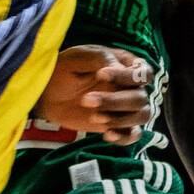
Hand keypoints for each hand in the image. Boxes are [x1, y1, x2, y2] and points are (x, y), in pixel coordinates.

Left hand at [32, 45, 153, 144]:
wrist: (49, 93)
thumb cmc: (65, 68)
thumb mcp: (79, 57)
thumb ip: (101, 58)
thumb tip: (122, 69)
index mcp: (126, 64)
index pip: (144, 73)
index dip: (128, 76)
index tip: (100, 75)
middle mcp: (131, 86)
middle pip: (140, 98)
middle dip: (115, 101)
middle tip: (86, 100)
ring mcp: (125, 107)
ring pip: (141, 116)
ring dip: (120, 119)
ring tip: (95, 117)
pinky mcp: (117, 124)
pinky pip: (132, 134)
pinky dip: (124, 137)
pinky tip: (106, 134)